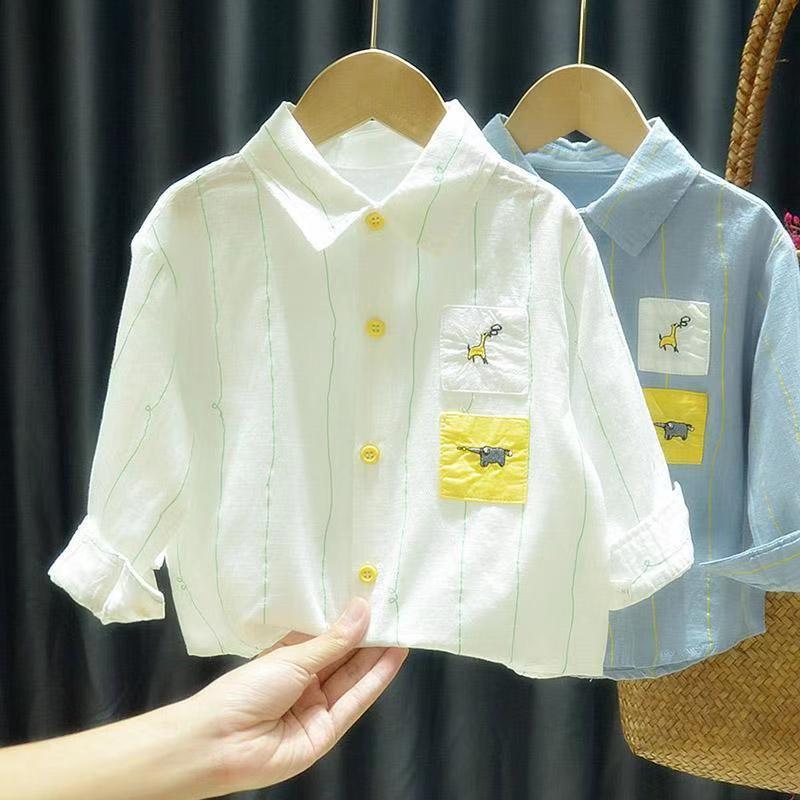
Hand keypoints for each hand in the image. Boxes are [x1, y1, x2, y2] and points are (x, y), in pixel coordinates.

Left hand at [193, 596, 408, 795]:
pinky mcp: (326, 733)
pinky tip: (393, 658)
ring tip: (402, 629)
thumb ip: (333, 640)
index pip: (328, 636)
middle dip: (370, 637)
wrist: (219, 743)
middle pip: (344, 658)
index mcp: (290, 660)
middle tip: (396, 612)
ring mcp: (316, 708)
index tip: (375, 599)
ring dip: (378, 656)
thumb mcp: (291, 658)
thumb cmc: (244, 691)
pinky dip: (376, 680)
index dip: (351, 620)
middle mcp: (305, 683)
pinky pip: (355, 702)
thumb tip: (361, 610)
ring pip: (353, 678)